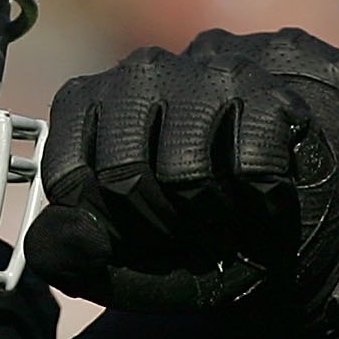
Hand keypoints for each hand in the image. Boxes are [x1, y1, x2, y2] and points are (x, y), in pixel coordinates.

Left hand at [26, 28, 338, 333]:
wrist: (278, 251)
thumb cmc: (189, 247)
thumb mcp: (116, 267)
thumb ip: (68, 255)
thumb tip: (60, 239)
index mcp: (90, 100)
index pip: (69, 180)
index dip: (104, 232)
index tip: (133, 234)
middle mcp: (143, 71)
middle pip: (124, 176)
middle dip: (157, 230)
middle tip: (184, 231)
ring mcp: (209, 74)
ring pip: (184, 172)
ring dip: (209, 221)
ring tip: (222, 217)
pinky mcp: (273, 94)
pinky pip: (249, 171)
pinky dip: (260, 210)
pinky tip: (262, 204)